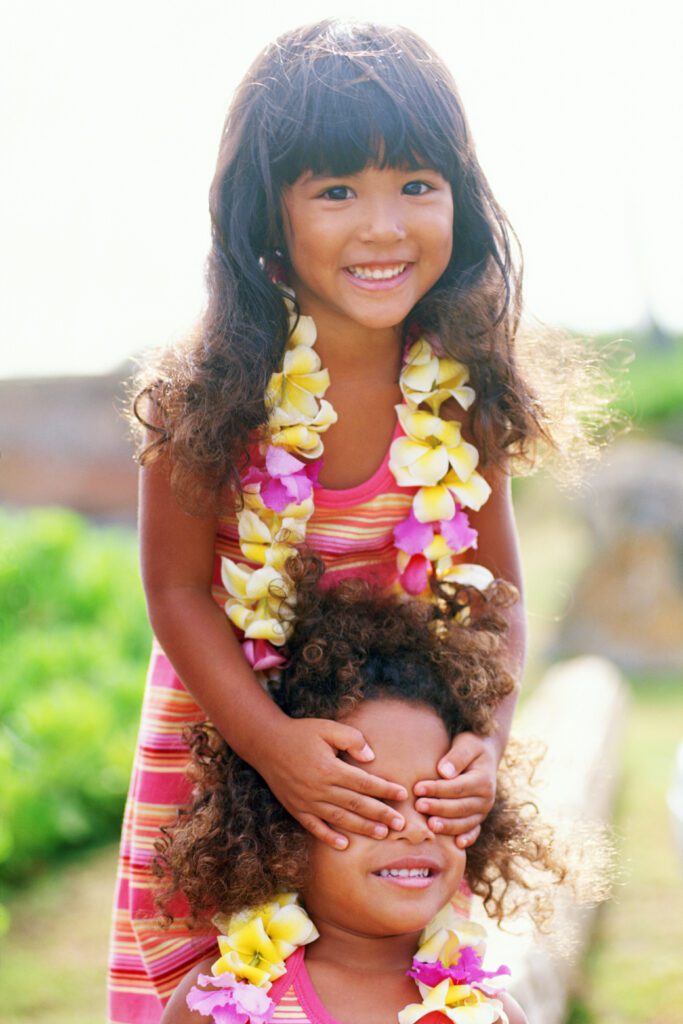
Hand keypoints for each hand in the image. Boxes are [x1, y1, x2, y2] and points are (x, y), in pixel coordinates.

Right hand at [256, 717, 407, 849]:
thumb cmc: (301, 733)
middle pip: (356, 804)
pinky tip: (344, 845)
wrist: (266, 743)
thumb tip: (371, 758)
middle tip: (401, 823)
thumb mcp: (328, 727)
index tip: (402, 795)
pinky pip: (314, 827)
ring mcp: (307, 801)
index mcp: (329, 768)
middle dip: (380, 814)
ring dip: (362, 828)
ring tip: (382, 834)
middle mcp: (319, 788)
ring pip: (340, 819)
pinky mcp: (296, 808)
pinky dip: (329, 837)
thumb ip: (352, 739)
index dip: (385, 789)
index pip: (364, 782)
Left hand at [413, 732, 497, 848]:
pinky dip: (467, 839)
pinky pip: (474, 831)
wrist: (485, 754)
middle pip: (460, 807)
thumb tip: (444, 772)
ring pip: (465, 822)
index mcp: (483, 780)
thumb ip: (457, 757)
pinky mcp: (478, 818)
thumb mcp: (466, 744)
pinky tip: (457, 845)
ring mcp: (483, 811)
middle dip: (438, 808)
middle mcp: (486, 798)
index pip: (457, 787)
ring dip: (447, 826)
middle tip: (418, 806)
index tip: (417, 788)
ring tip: (429, 825)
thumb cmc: (470, 747)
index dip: (437, 789)